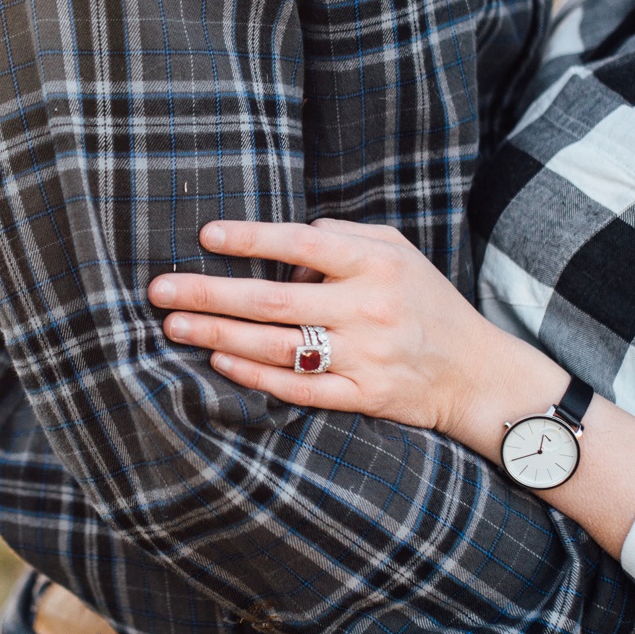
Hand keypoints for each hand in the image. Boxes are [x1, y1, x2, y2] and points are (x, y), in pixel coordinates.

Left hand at [146, 219, 559, 446]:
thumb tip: (281, 250)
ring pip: (277, 347)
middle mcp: (369, 309)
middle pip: (273, 301)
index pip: (303, 243)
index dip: (251, 239)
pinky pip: (297, 388)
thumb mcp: (397, 252)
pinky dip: (254, 375)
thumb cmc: (426, 302)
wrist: (475, 373)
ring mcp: (365, 358)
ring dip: (218, 335)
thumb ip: (342, 237)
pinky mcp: (363, 397)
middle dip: (209, 294)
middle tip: (159, 290)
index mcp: (377, 264)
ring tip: (174, 325)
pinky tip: (218, 361)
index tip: (205, 236)